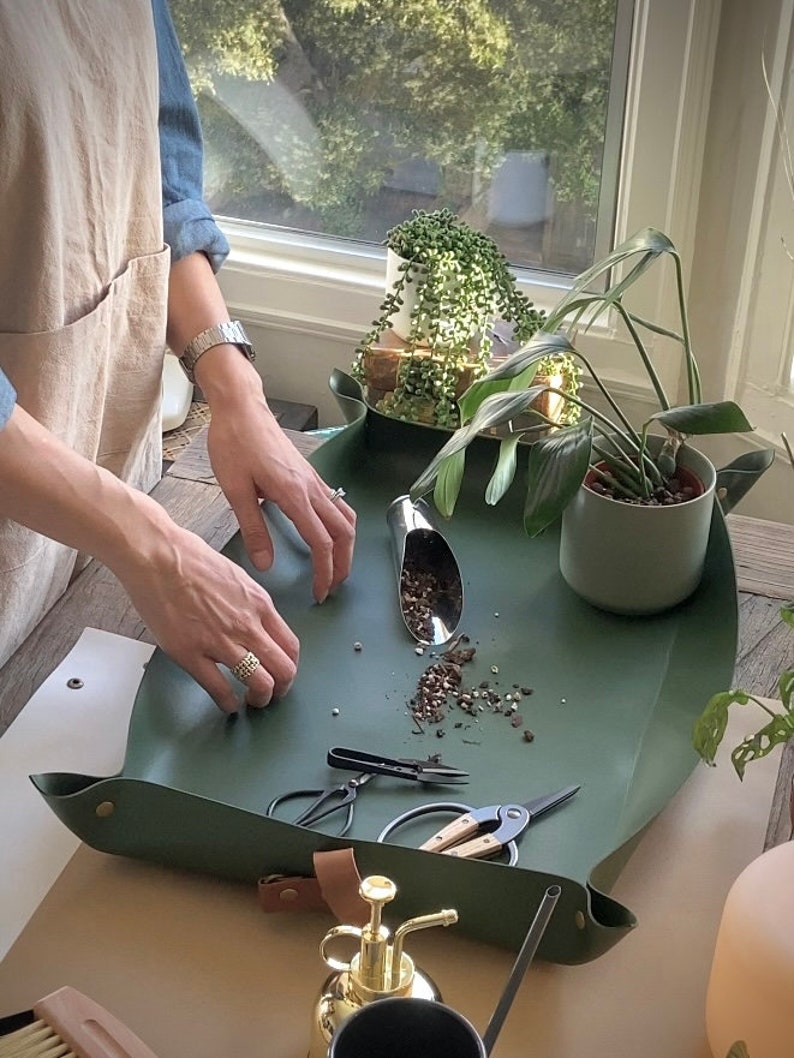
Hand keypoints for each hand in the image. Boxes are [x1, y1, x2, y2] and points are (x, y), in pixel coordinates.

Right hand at [120, 519, 298, 712]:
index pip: (290, 645)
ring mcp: (220, 642)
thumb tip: (256, 623)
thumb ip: (250, 604)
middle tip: (274, 694)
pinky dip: (228, 703)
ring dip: (260, 699)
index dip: (291, 666)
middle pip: (283, 669)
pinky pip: (219, 689)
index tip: (284, 673)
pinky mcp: (191, 654)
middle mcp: (246, 625)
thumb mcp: (236, 577)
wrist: (156, 556)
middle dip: (282, 688)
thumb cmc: (188, 559)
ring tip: (252, 702)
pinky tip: (227, 704)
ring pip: (259, 683)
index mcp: (259, 604)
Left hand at [202, 362, 355, 602]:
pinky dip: (340, 527)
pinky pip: (337, 505)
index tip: (318, 593)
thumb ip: (253, 528)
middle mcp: (312, 488)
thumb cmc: (233, 444)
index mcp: (294, 495)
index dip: (324, 571)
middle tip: (330, 587)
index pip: (322, 542)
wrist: (242, 408)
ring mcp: (315, 480)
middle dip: (342, 564)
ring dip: (346, 546)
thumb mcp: (235, 490)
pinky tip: (327, 536)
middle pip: (344, 532)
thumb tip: (266, 565)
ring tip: (334, 566)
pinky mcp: (311, 475)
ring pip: (346, 518)